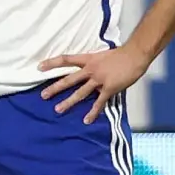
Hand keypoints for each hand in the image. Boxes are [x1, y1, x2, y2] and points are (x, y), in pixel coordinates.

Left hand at [38, 45, 152, 122]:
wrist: (135, 55)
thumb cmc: (121, 54)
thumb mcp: (103, 55)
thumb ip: (94, 63)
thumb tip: (88, 70)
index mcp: (88, 59)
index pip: (66, 59)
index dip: (52, 63)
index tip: (39, 67)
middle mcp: (90, 69)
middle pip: (69, 79)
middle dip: (55, 88)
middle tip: (43, 95)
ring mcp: (99, 80)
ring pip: (80, 93)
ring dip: (68, 102)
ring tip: (58, 109)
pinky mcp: (108, 89)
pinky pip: (99, 103)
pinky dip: (93, 112)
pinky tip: (86, 120)